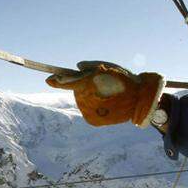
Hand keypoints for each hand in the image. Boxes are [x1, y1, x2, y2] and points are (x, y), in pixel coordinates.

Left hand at [46, 61, 163, 126]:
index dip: (58, 81)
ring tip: (107, 94)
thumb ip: (90, 66)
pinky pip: (87, 110)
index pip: (70, 82)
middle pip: (77, 90)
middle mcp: (86, 100)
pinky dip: (93, 106)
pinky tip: (106, 103)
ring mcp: (89, 112)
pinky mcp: (92, 120)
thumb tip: (77, 67)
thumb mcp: (108, 68)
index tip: (48, 80)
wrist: (140, 101)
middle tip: (102, 84)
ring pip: (82, 100)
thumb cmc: (124, 80)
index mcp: (90, 84)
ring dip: (90, 96)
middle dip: (85, 86)